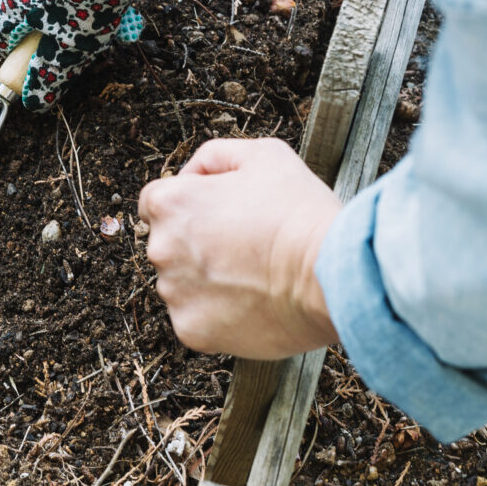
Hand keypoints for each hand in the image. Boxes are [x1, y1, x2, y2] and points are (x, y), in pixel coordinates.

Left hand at [139, 138, 341, 358]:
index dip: (191, 203)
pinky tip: (251, 299)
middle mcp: (161, 249)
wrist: (329, 274)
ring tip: (253, 273)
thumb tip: (194, 174)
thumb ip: (215, 156)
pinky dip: (217, 312)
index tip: (219, 212)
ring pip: (181, 282)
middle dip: (196, 241)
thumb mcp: (262, 154)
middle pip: (168, 243)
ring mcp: (175, 293)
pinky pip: (196, 317)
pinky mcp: (192, 331)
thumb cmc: (298, 213)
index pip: (157, 201)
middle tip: (243, 242)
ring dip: (205, 277)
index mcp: (170, 203)